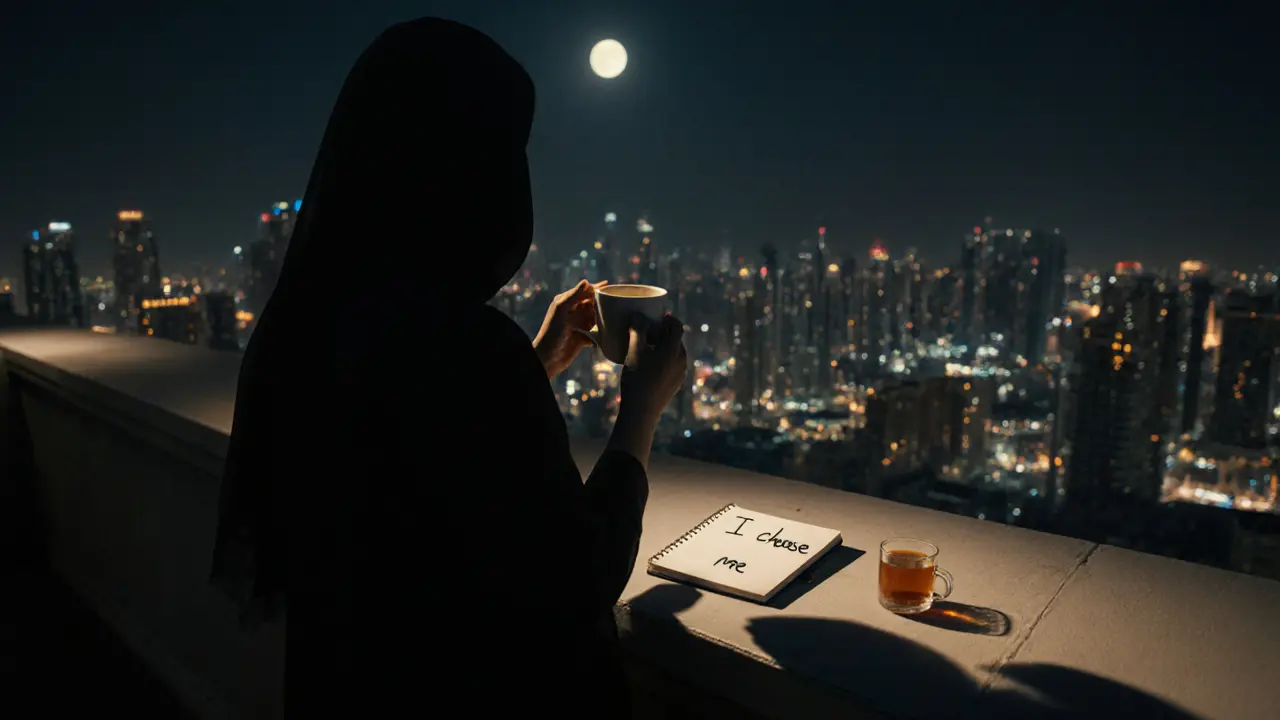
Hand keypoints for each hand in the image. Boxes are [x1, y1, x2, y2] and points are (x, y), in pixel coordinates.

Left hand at [533, 279, 608, 378]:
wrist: (548, 358)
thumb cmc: (552, 332)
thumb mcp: (562, 310)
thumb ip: (574, 295)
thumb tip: (587, 281)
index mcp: (567, 302)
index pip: (585, 292)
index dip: (597, 289)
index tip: (610, 288)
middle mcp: (573, 312)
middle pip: (593, 304)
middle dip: (603, 303)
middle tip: (617, 302)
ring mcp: (578, 324)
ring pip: (596, 317)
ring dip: (604, 317)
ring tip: (616, 315)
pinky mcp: (583, 337)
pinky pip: (596, 332)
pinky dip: (602, 332)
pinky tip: (610, 330)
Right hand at [618, 312, 687, 426]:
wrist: (642, 411)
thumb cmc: (636, 379)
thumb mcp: (634, 352)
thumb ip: (637, 330)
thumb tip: (638, 315)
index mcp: (674, 350)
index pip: (677, 326)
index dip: (669, 319)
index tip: (659, 317)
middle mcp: (682, 360)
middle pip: (676, 340)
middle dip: (664, 333)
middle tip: (649, 332)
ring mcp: (681, 374)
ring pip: (675, 354)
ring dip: (664, 347)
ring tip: (648, 348)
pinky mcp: (676, 384)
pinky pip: (673, 366)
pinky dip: (664, 360)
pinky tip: (650, 365)